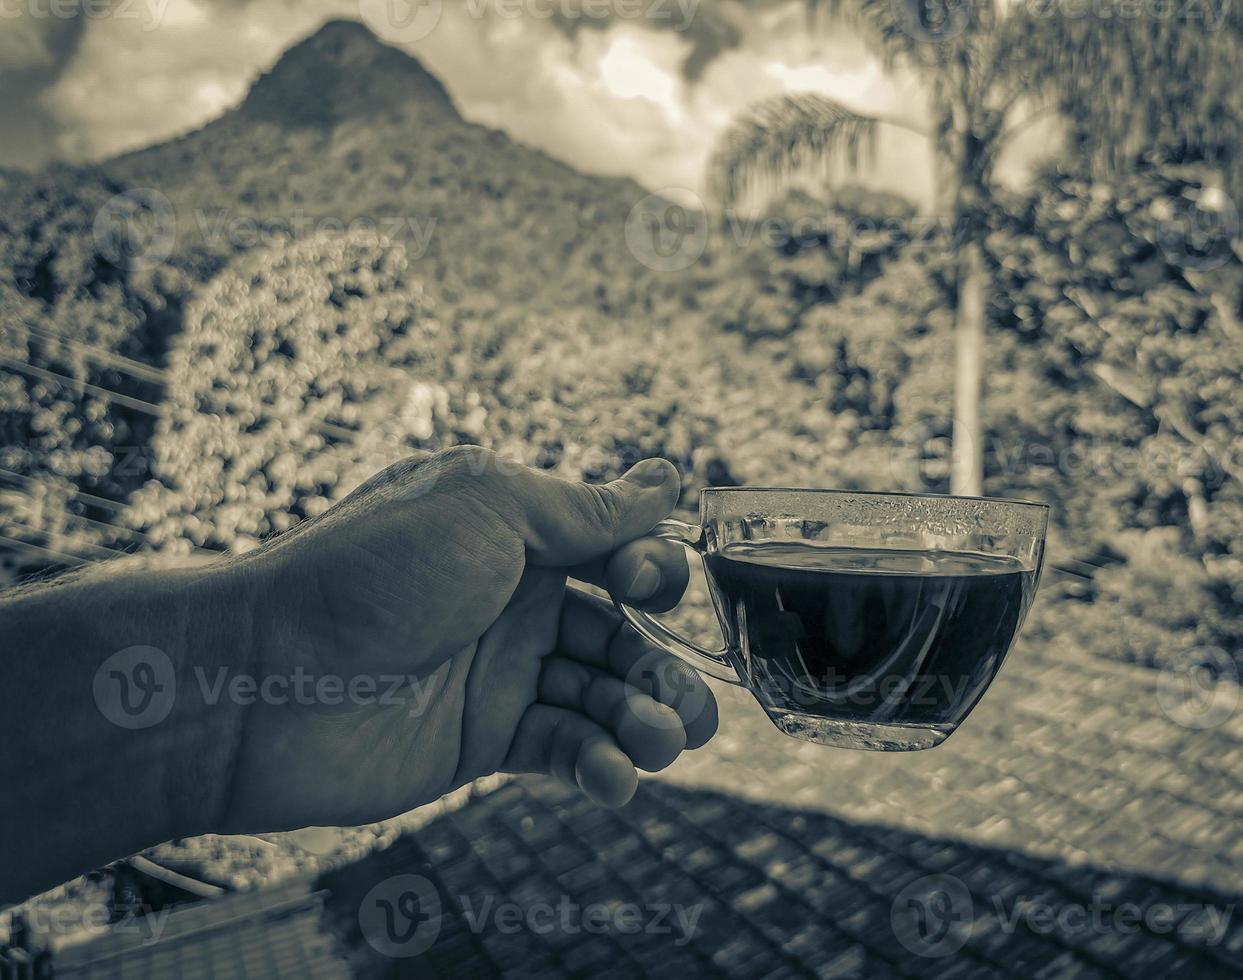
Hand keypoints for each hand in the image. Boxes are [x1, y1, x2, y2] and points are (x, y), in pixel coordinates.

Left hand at [207, 447, 717, 832]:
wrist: (261, 680)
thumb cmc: (370, 573)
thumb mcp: (488, 511)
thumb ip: (585, 509)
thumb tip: (667, 478)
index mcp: (516, 531)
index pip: (616, 551)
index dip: (648, 571)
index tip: (642, 586)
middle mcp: (515, 598)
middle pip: (622, 632)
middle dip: (663, 667)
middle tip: (688, 709)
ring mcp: (499, 671)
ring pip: (602, 696)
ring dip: (644, 721)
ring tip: (661, 743)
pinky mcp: (482, 739)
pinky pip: (563, 748)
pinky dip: (600, 764)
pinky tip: (613, 776)